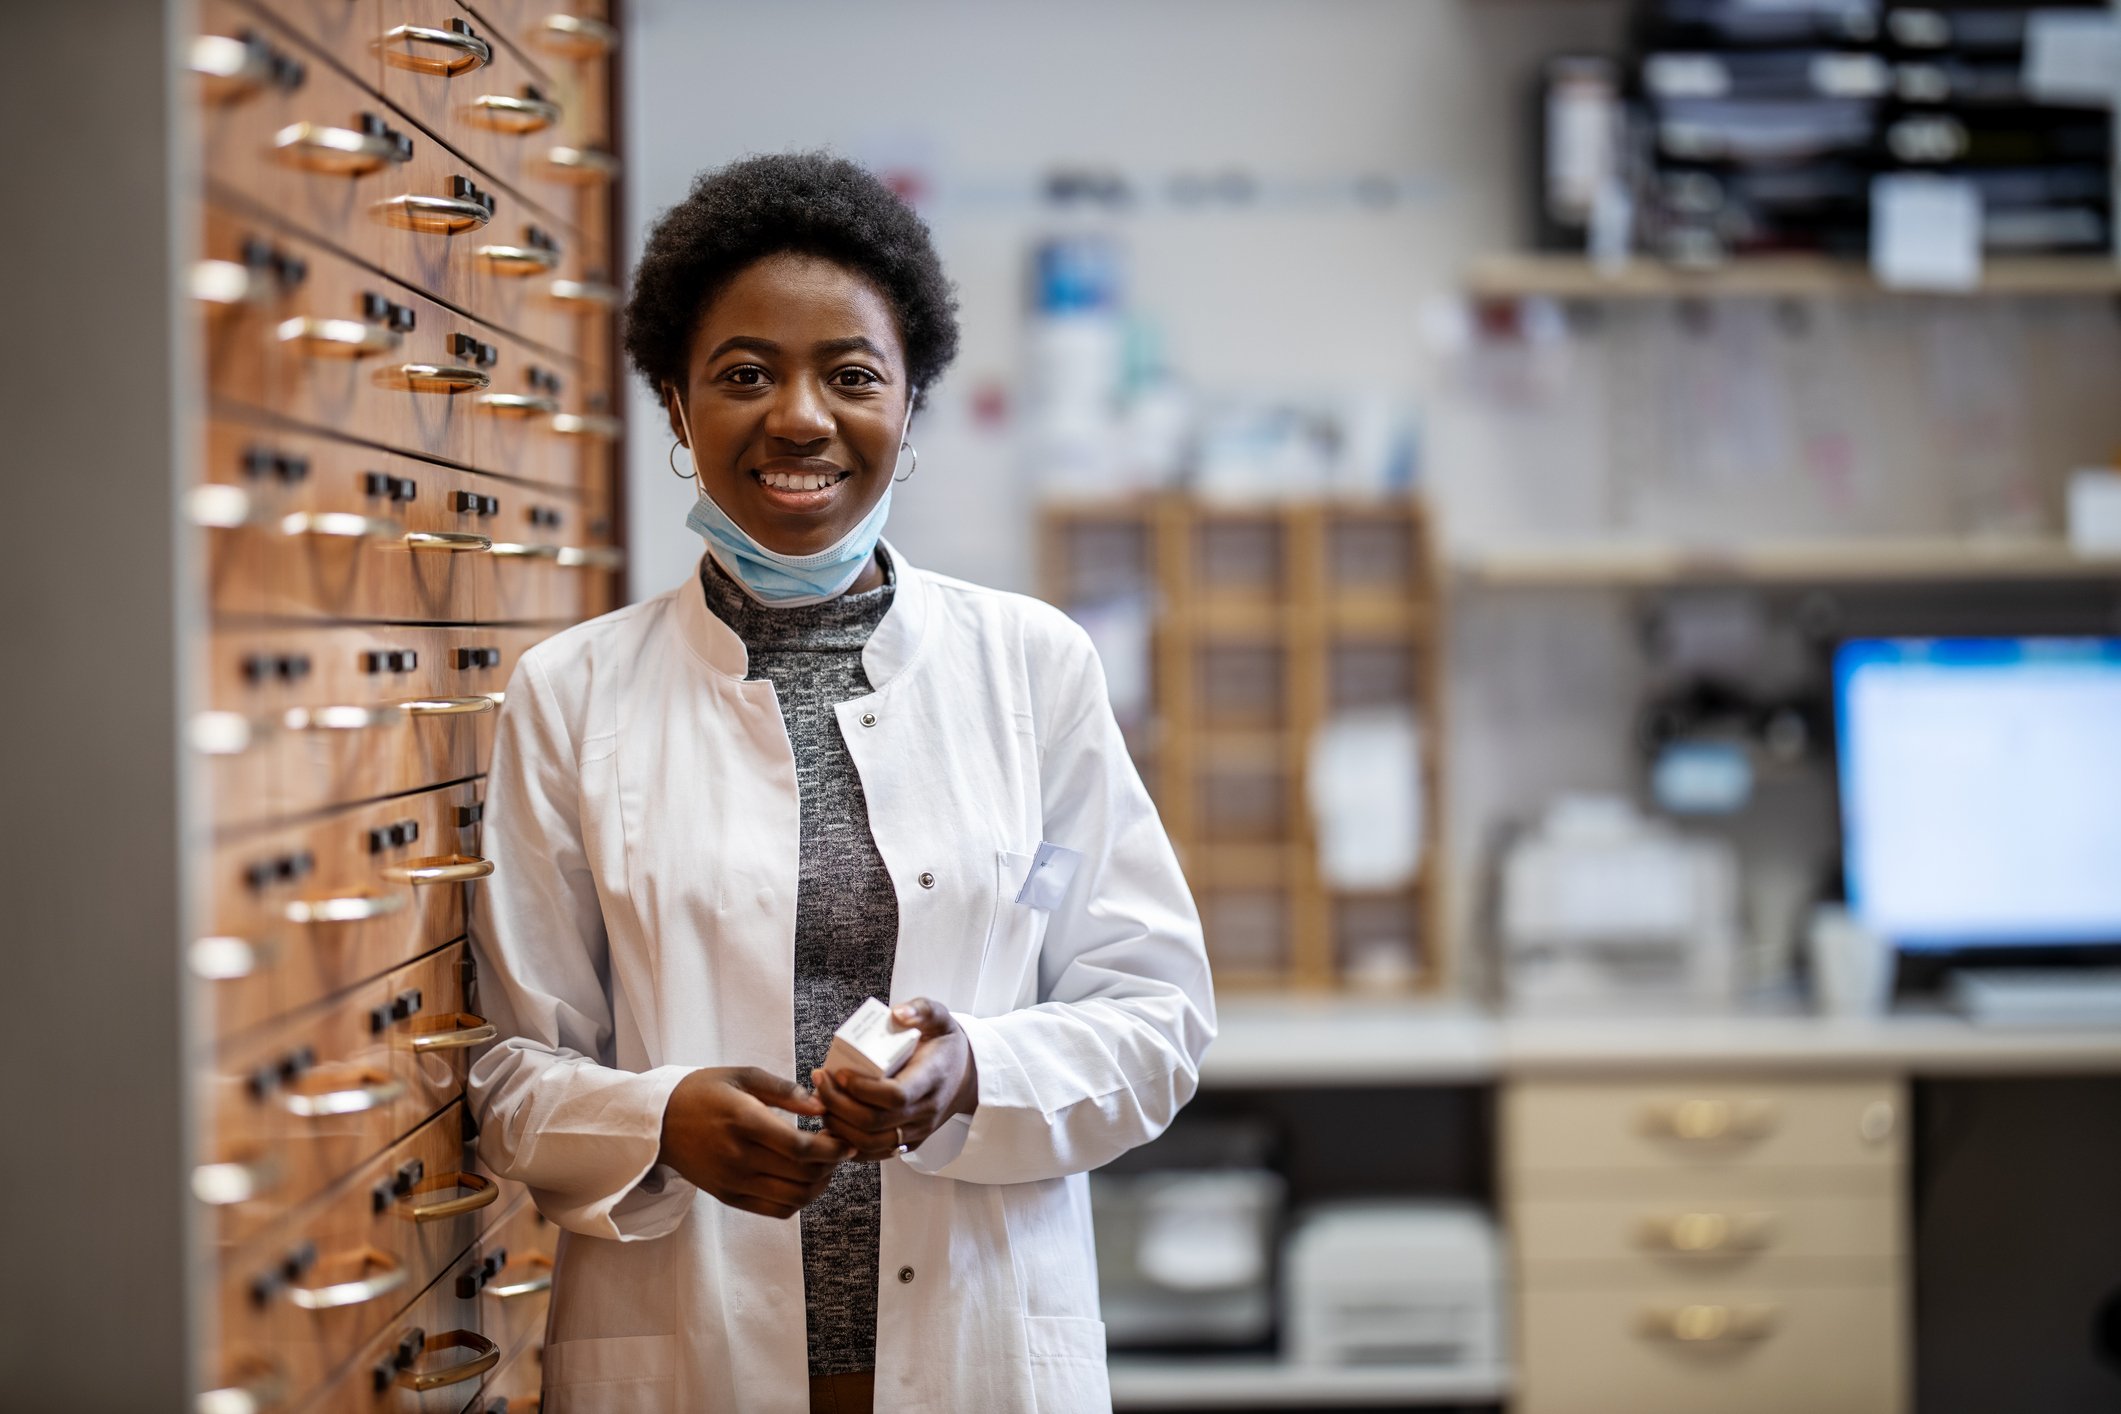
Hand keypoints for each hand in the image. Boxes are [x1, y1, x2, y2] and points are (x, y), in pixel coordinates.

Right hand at [657, 1066, 851, 1218]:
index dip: (832, 1149)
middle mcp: (740, 1157)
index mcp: (745, 1122)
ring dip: (819, 1185)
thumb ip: (784, 1090)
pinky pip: (775, 1211)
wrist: (659, 1122)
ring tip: (824, 1166)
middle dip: (831, 1165)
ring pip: (794, 1199)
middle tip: (838, 1149)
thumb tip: (820, 1105)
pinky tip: (802, 1180)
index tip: (846, 1141)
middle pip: (803, 1176)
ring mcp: (734, 1181)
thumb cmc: (703, 1092)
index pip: (800, 1148)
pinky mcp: (729, 1196)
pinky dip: (798, 1200)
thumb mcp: (742, 1076)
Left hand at [812, 998, 978, 1161]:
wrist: (966, 1077)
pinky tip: (832, 1122)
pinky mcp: (909, 1144)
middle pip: (875, 1122)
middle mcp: (926, 1111)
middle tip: (820, 1082)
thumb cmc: (945, 1046)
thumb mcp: (941, 1018)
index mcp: (932, 1079)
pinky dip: (847, 1142)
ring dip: (838, 1125)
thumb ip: (922, 1009)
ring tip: (820, 1101)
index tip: (839, 1072)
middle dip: (838, 1105)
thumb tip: (897, 1013)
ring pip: (870, 1143)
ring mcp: (917, 1131)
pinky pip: (874, 1153)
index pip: (895, 1095)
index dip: (862, 1088)